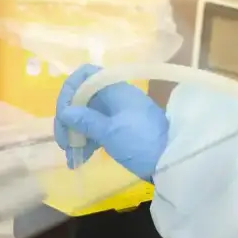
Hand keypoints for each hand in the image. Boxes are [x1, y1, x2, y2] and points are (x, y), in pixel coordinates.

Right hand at [54, 64, 169, 180]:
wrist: (174, 162)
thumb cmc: (142, 143)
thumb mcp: (110, 133)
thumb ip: (86, 121)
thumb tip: (65, 111)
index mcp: (114, 89)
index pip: (85, 75)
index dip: (69, 91)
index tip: (63, 115)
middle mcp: (114, 96)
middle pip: (82, 98)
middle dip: (69, 119)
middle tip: (65, 143)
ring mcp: (117, 113)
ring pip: (87, 116)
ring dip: (76, 134)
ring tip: (72, 157)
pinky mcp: (120, 129)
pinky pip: (96, 129)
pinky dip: (87, 141)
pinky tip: (79, 160)